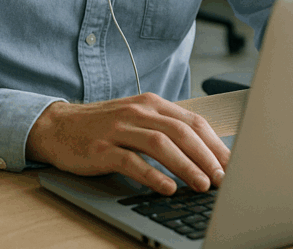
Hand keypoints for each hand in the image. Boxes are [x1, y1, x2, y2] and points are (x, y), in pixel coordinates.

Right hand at [26, 93, 229, 195]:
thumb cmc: (104, 127)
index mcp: (150, 103)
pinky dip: (152, 175)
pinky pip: (131, 160)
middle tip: (224, 179)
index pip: (191, 121)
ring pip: (159, 143)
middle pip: (179, 131)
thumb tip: (206, 155)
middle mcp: (137, 111)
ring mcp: (118, 128)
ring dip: (185, 165)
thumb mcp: (137, 120)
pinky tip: (167, 188)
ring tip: (203, 186)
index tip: (233, 165)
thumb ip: (166, 130)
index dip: (215, 144)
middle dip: (206, 156)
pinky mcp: (101, 148)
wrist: (59, 126)